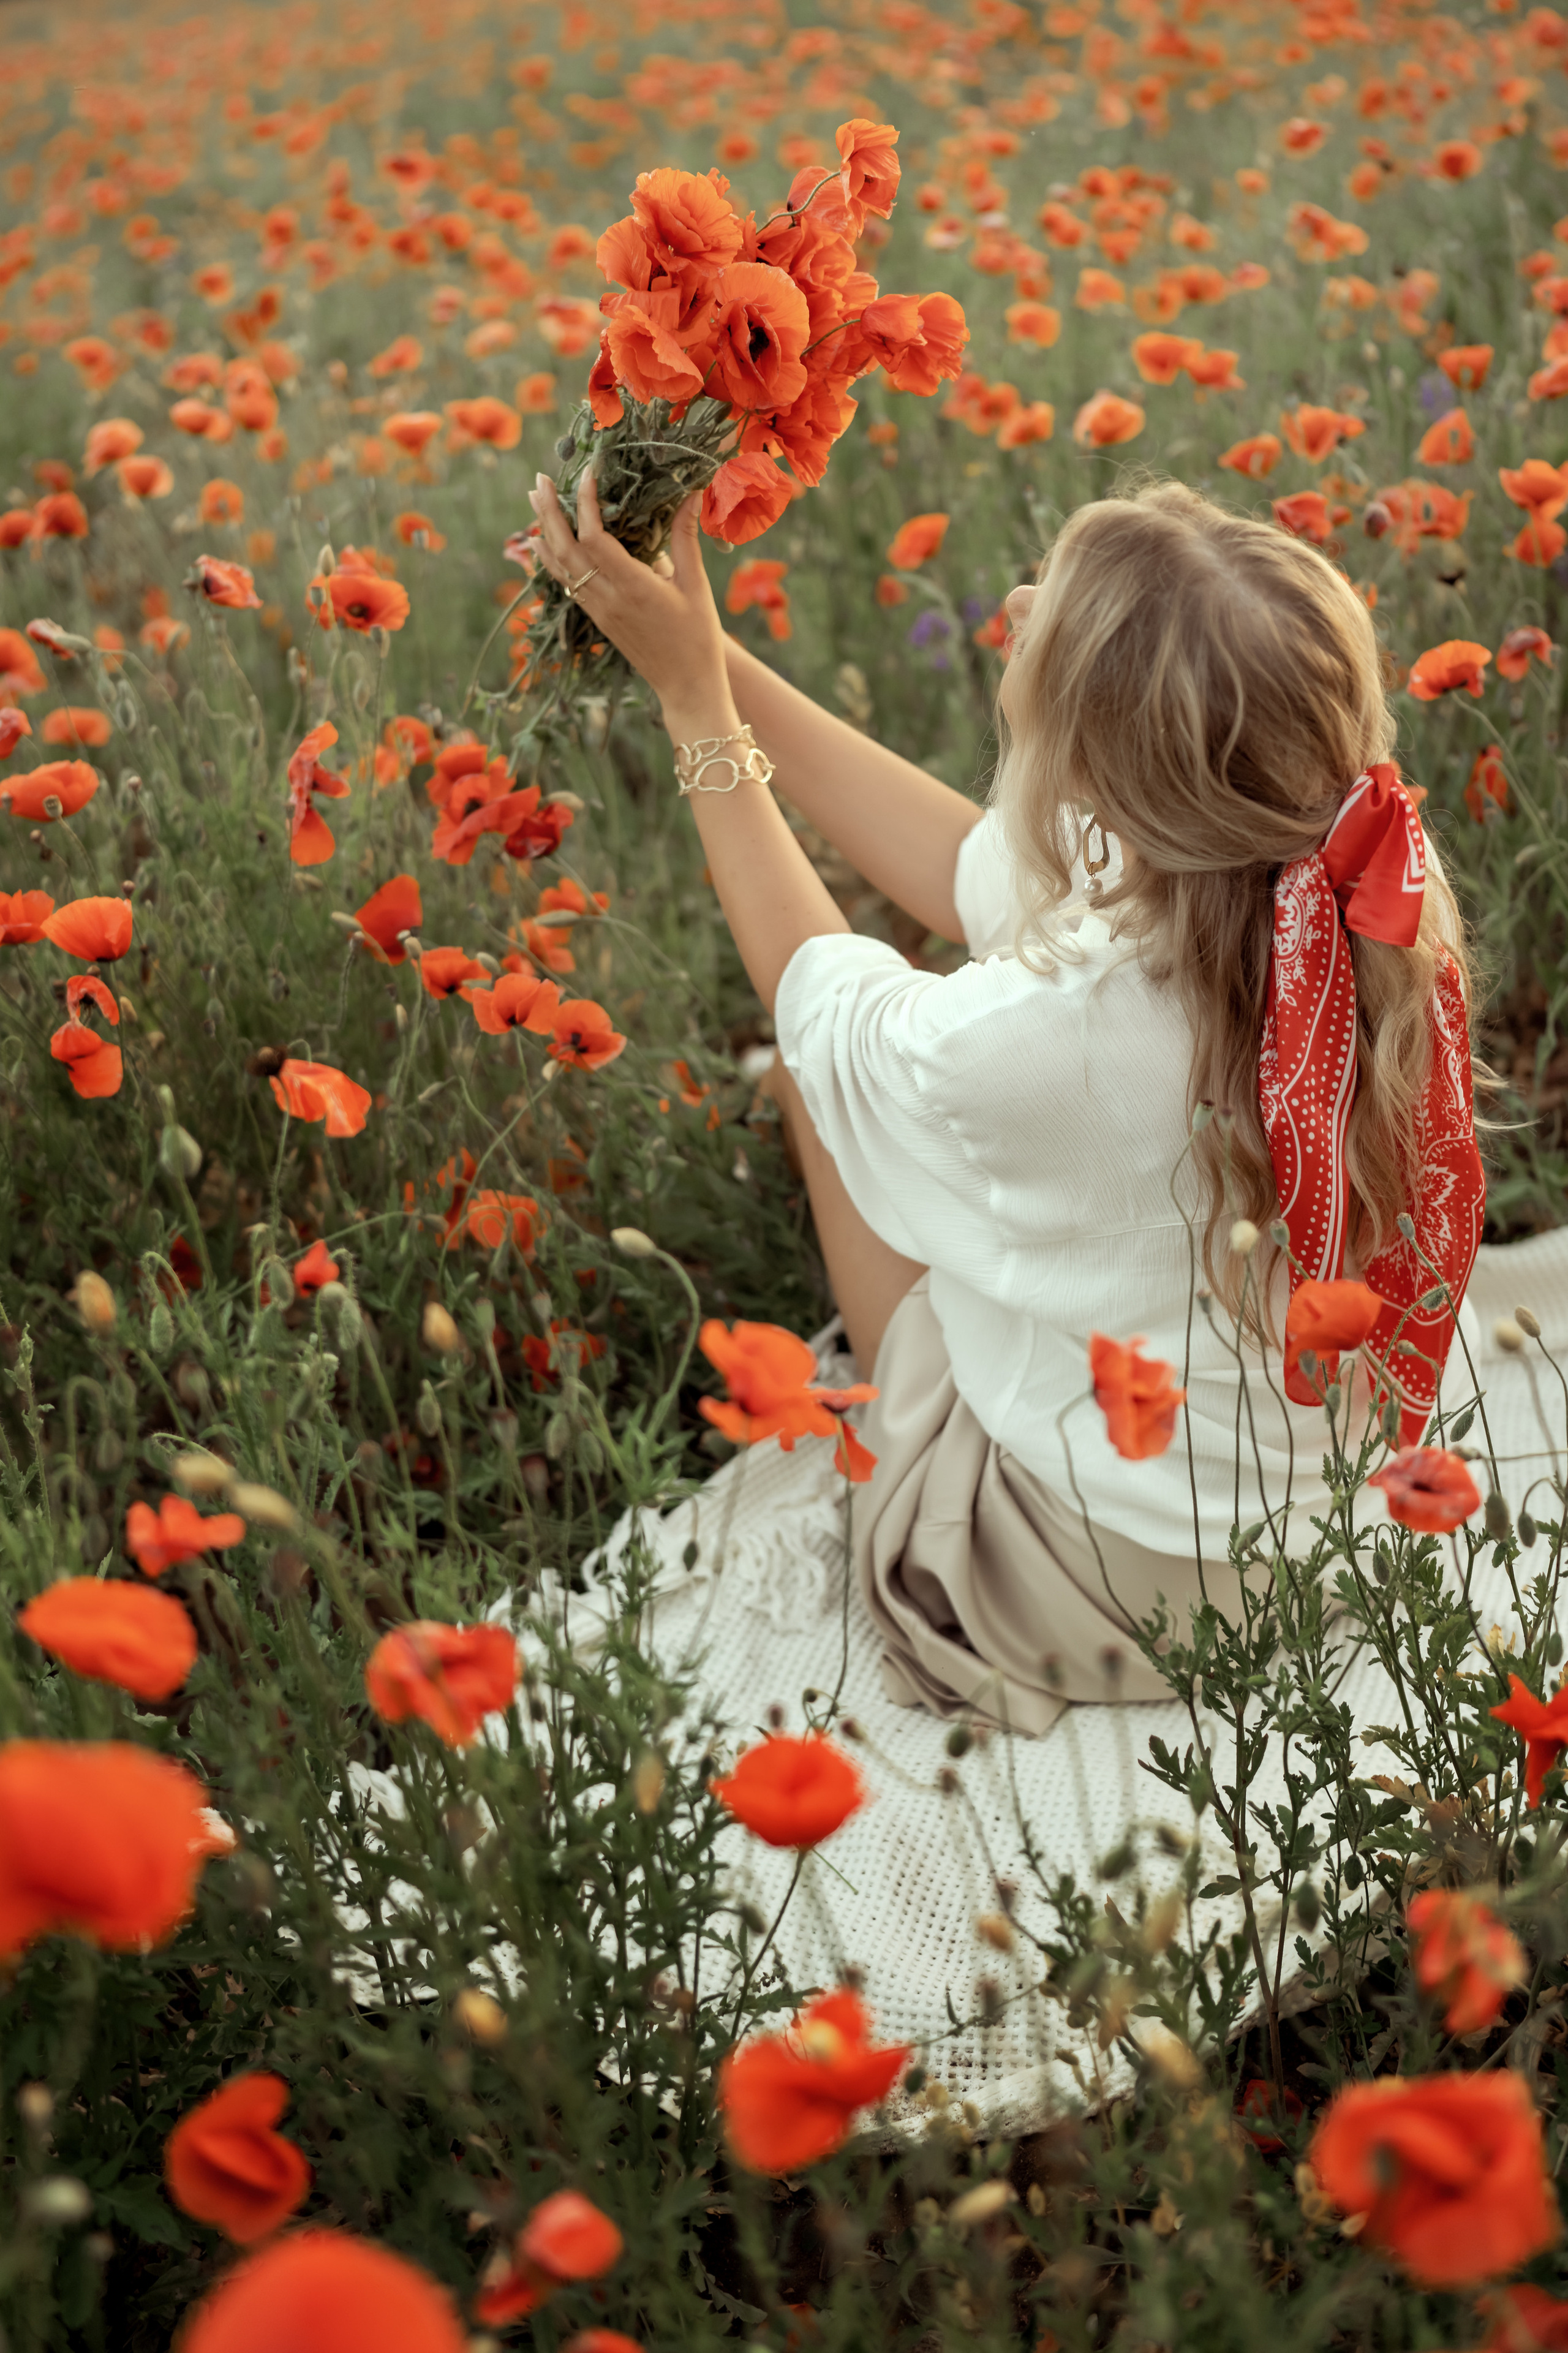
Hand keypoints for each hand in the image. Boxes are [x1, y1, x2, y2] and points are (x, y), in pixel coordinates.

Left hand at [527, 469, 729, 723]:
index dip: (586, 503)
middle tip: (540, 479)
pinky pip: (565, 584)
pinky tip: (541, 543)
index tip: (588, 474)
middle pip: (565, 548)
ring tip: (534, 499)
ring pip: (559, 566)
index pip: (594, 537)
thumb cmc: (699, 636)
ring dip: (543, 531)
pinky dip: (550, 560)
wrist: (686, 687)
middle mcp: (608, 599)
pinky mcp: (597, 619)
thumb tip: (690, 493)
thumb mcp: (696, 584)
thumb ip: (686, 538)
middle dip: (549, 511)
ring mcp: (598, 611)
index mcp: (633, 587)